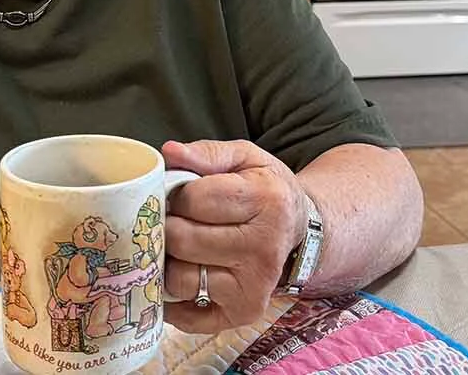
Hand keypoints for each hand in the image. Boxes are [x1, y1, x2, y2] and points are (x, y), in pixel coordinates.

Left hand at [159, 139, 305, 333]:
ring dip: (170, 262)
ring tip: (180, 248)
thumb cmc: (265, 190)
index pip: (195, 199)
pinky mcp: (245, 311)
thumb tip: (169, 152)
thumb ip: (207, 153)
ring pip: (181, 278)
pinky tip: (182, 278)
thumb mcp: (246, 158)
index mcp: (265, 200)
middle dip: (169, 227)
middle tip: (175, 221)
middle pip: (183, 240)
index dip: (177, 195)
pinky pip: (191, 316)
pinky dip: (175, 301)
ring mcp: (256, 284)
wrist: (298, 229)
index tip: (181, 195)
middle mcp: (264, 247)